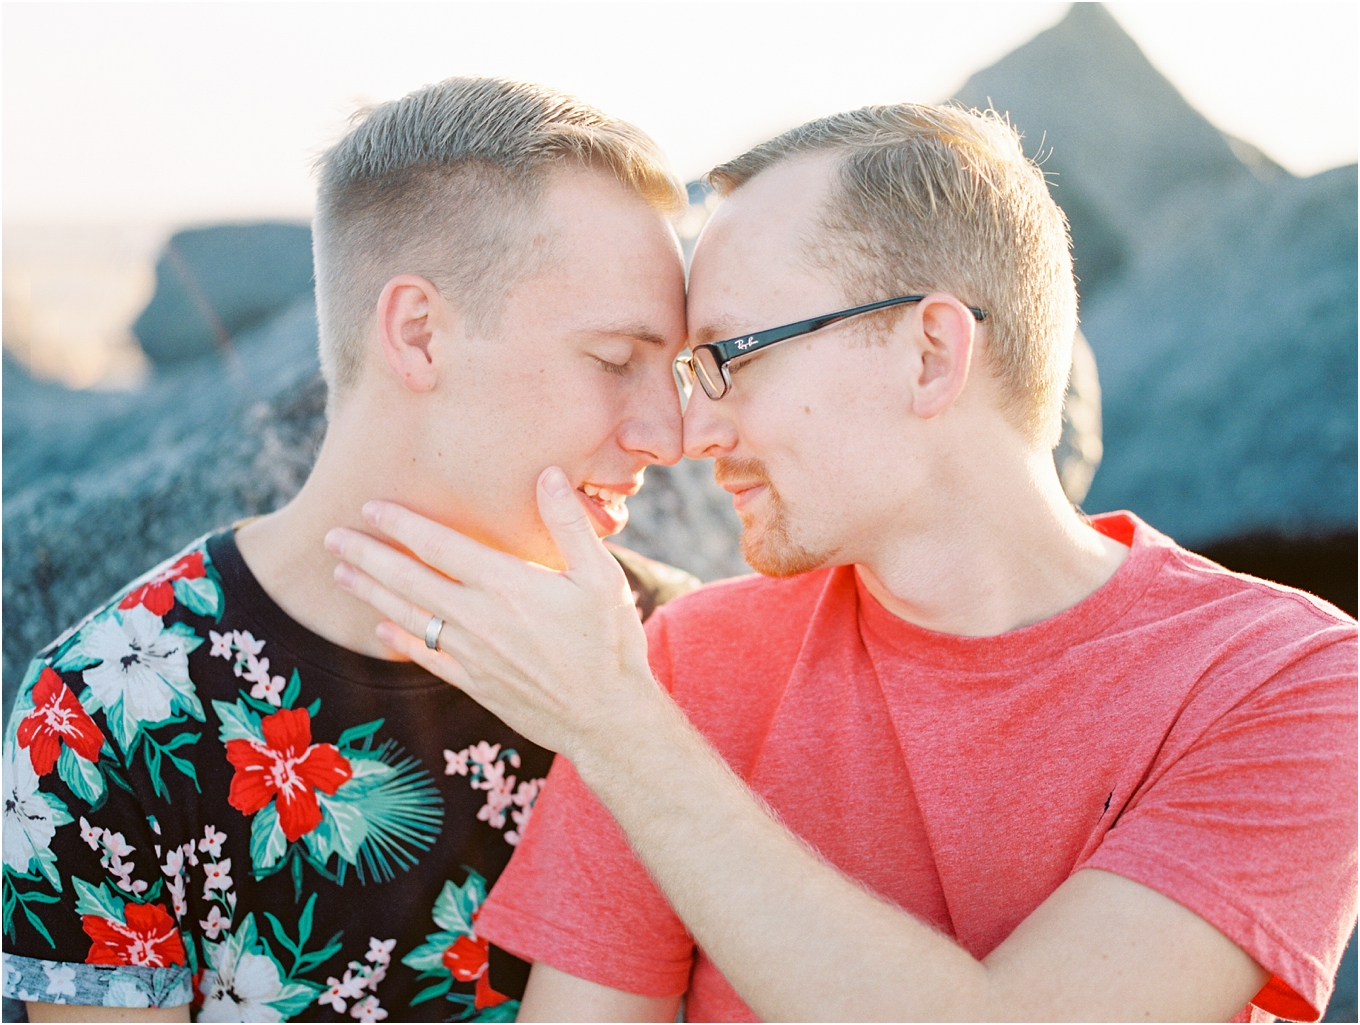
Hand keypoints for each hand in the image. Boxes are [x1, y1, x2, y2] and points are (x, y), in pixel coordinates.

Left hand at [323, 467, 660, 758]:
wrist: (607, 717)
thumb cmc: (610, 642)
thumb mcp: (601, 576)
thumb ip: (569, 525)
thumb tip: (548, 475)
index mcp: (507, 584)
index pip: (440, 545)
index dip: (401, 525)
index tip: (370, 508)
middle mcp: (479, 617)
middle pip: (409, 579)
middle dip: (367, 555)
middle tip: (332, 537)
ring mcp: (472, 654)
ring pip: (408, 616)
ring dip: (371, 593)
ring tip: (341, 575)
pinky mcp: (474, 683)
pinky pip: (426, 656)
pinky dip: (399, 640)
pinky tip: (380, 628)